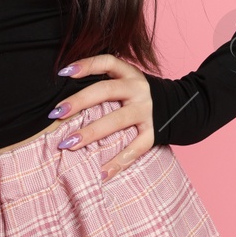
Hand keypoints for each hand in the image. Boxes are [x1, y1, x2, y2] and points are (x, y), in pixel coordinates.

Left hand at [49, 54, 154, 181]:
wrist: (179, 108)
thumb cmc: (137, 95)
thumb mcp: (126, 81)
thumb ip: (103, 82)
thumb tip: (64, 93)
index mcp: (129, 73)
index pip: (106, 62)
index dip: (86, 65)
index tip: (63, 72)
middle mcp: (138, 90)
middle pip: (106, 91)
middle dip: (79, 101)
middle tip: (57, 113)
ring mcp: (146, 112)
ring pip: (116, 121)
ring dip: (90, 133)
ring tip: (68, 143)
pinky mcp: (153, 133)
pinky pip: (134, 150)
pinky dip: (117, 163)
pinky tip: (99, 174)